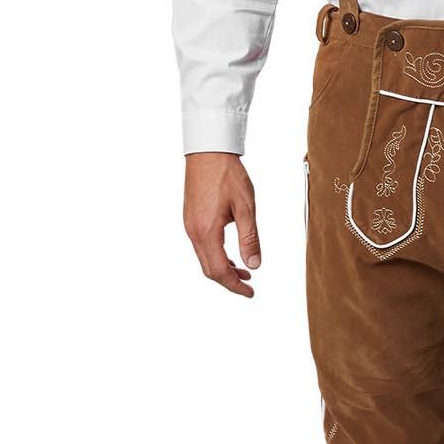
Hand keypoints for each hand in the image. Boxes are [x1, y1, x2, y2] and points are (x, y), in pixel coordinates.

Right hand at [183, 152, 260, 296]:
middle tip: (249, 286)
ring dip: (223, 268)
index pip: (219, 270)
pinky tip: (230, 254)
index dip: (235, 285)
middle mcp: (193, 231)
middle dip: (229, 281)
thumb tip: (255, 265)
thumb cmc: (228, 175)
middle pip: (209, 269)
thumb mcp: (245, 207)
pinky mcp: (190, 218)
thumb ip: (250, 238)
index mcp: (206, 231)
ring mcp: (189, 225)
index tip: (250, 292)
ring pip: (204, 258)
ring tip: (244, 271)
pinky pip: (201, 246)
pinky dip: (216, 256)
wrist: (208, 151)